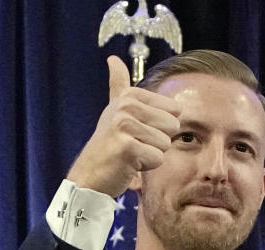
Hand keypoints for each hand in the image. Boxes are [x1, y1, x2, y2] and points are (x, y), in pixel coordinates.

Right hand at [66, 56, 181, 197]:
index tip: (136, 132)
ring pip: (166, 143)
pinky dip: (145, 166)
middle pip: (173, 126)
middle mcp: (126, 105)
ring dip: (151, 154)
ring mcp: (125, 125)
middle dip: (157, 141)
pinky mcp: (126, 147)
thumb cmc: (108, 145)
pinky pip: (157, 158)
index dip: (159, 127)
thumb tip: (112, 58)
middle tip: (134, 145)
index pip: (174, 110)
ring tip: (130, 154)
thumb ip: (118, 84)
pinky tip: (128, 164)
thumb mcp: (115, 110)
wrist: (89, 175)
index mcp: (130, 95)